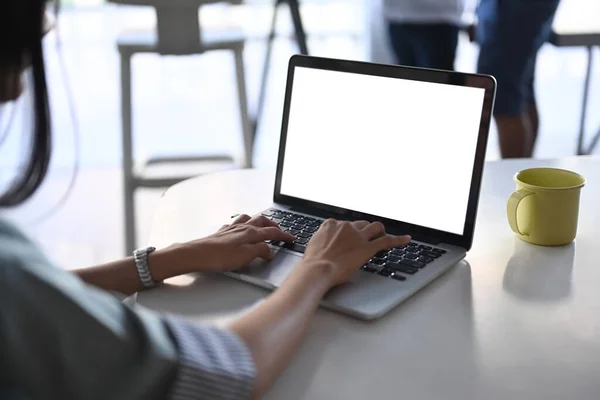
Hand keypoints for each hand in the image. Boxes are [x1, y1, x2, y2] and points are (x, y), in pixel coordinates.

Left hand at [163, 214, 294, 273]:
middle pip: (262, 221)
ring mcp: (231, 229)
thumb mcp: (245, 257)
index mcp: (250, 232)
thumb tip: (270, 250)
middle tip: (280, 231)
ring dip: (259, 221)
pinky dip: (243, 224)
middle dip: (273, 225)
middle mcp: (241, 227)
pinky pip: (236, 223)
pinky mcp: (221, 233)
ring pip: (249, 219)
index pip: (272, 232)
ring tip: (263, 226)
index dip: (284, 235)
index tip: (291, 239)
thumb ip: (260, 251)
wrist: (195, 254)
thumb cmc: (218, 256)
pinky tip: (241, 229)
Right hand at [300, 219, 410, 287]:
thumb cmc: (312, 264)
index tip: (350, 237)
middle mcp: (345, 227)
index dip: (349, 232)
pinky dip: (398, 239)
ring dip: (380, 232)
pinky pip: (387, 241)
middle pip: (361, 224)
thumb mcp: (314, 247)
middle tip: (367, 240)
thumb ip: (322, 243)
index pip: (344, 224)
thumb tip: (324, 248)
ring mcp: (358, 236)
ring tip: (383, 237)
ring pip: (375, 227)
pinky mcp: (367, 247)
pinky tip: (406, 239)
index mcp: (331, 225)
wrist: (317, 270)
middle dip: (365, 231)